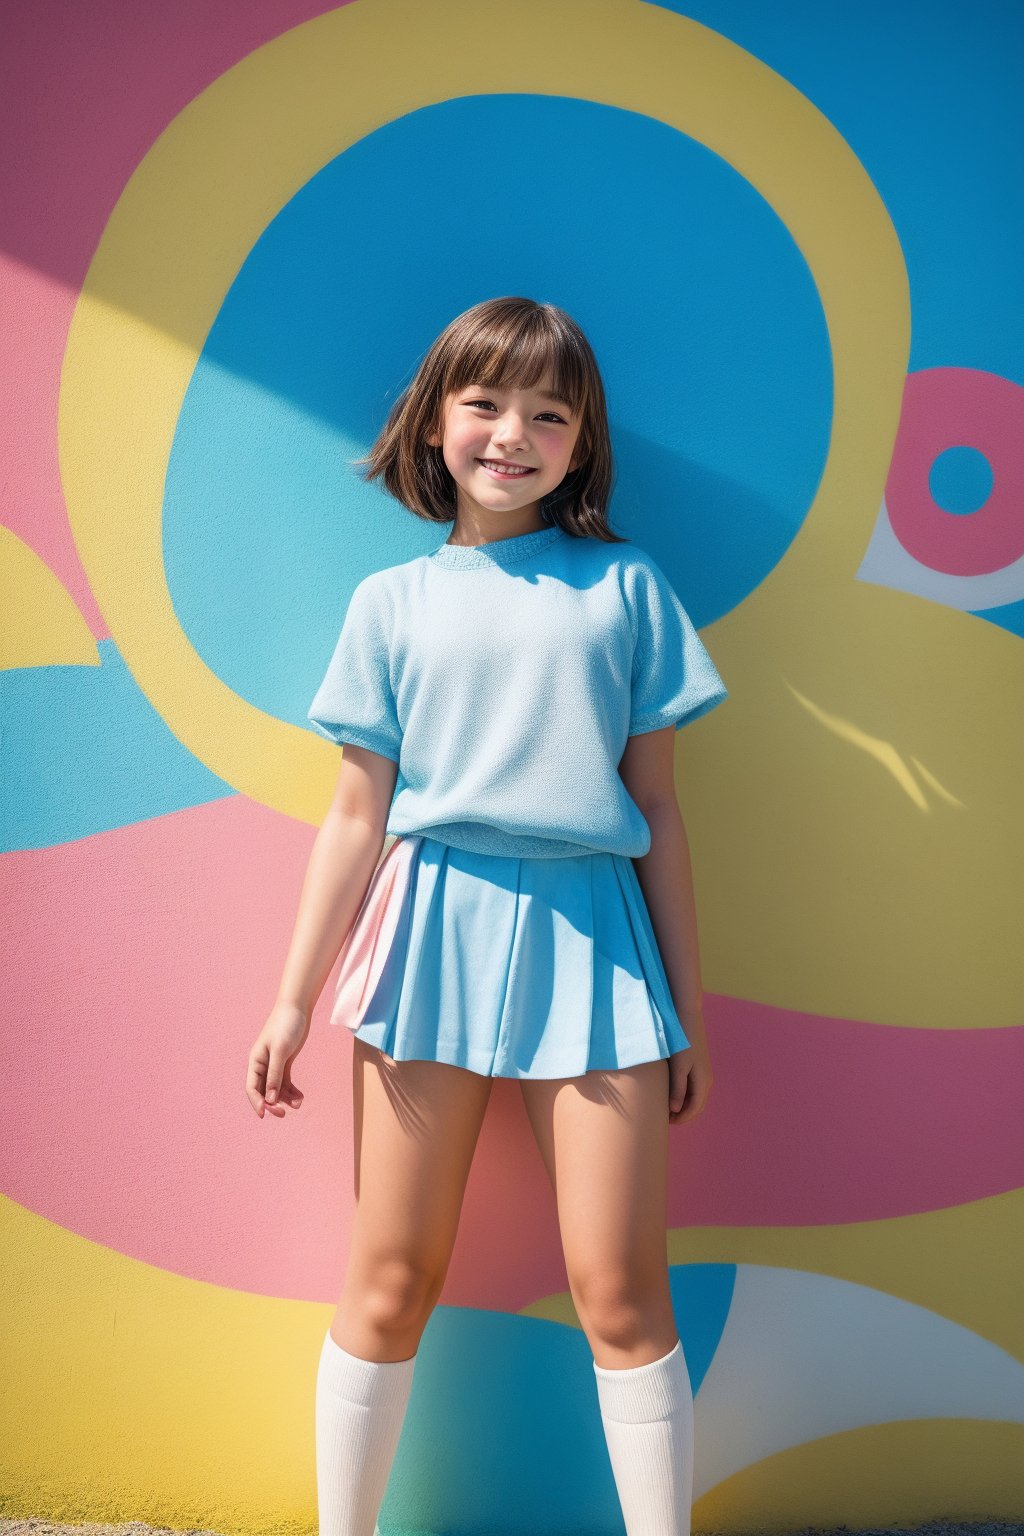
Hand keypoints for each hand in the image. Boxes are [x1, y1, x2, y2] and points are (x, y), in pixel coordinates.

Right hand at [245, 1000, 309, 1118]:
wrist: (297, 1009)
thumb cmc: (285, 1026)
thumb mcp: (280, 1051)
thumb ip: (275, 1075)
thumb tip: (270, 1099)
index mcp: (256, 1061)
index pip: (252, 1087)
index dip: (256, 1103)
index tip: (264, 1114)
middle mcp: (263, 1065)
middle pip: (263, 1091)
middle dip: (272, 1104)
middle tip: (283, 1114)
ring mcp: (274, 1065)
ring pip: (276, 1089)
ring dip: (285, 1099)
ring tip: (298, 1104)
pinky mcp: (285, 1063)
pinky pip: (286, 1083)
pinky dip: (292, 1091)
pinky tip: (300, 1097)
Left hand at [667, 1042, 711, 1124]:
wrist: (687, 1016)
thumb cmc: (682, 1041)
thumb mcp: (678, 1066)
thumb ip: (678, 1088)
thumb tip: (675, 1110)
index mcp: (703, 1082)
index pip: (694, 1109)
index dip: (681, 1118)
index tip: (665, 1121)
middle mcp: (706, 1080)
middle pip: (697, 1106)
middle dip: (683, 1115)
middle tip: (665, 1117)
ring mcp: (704, 1073)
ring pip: (696, 1098)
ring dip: (684, 1107)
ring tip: (666, 1107)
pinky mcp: (699, 1067)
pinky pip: (694, 1089)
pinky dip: (685, 1097)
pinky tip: (672, 1093)